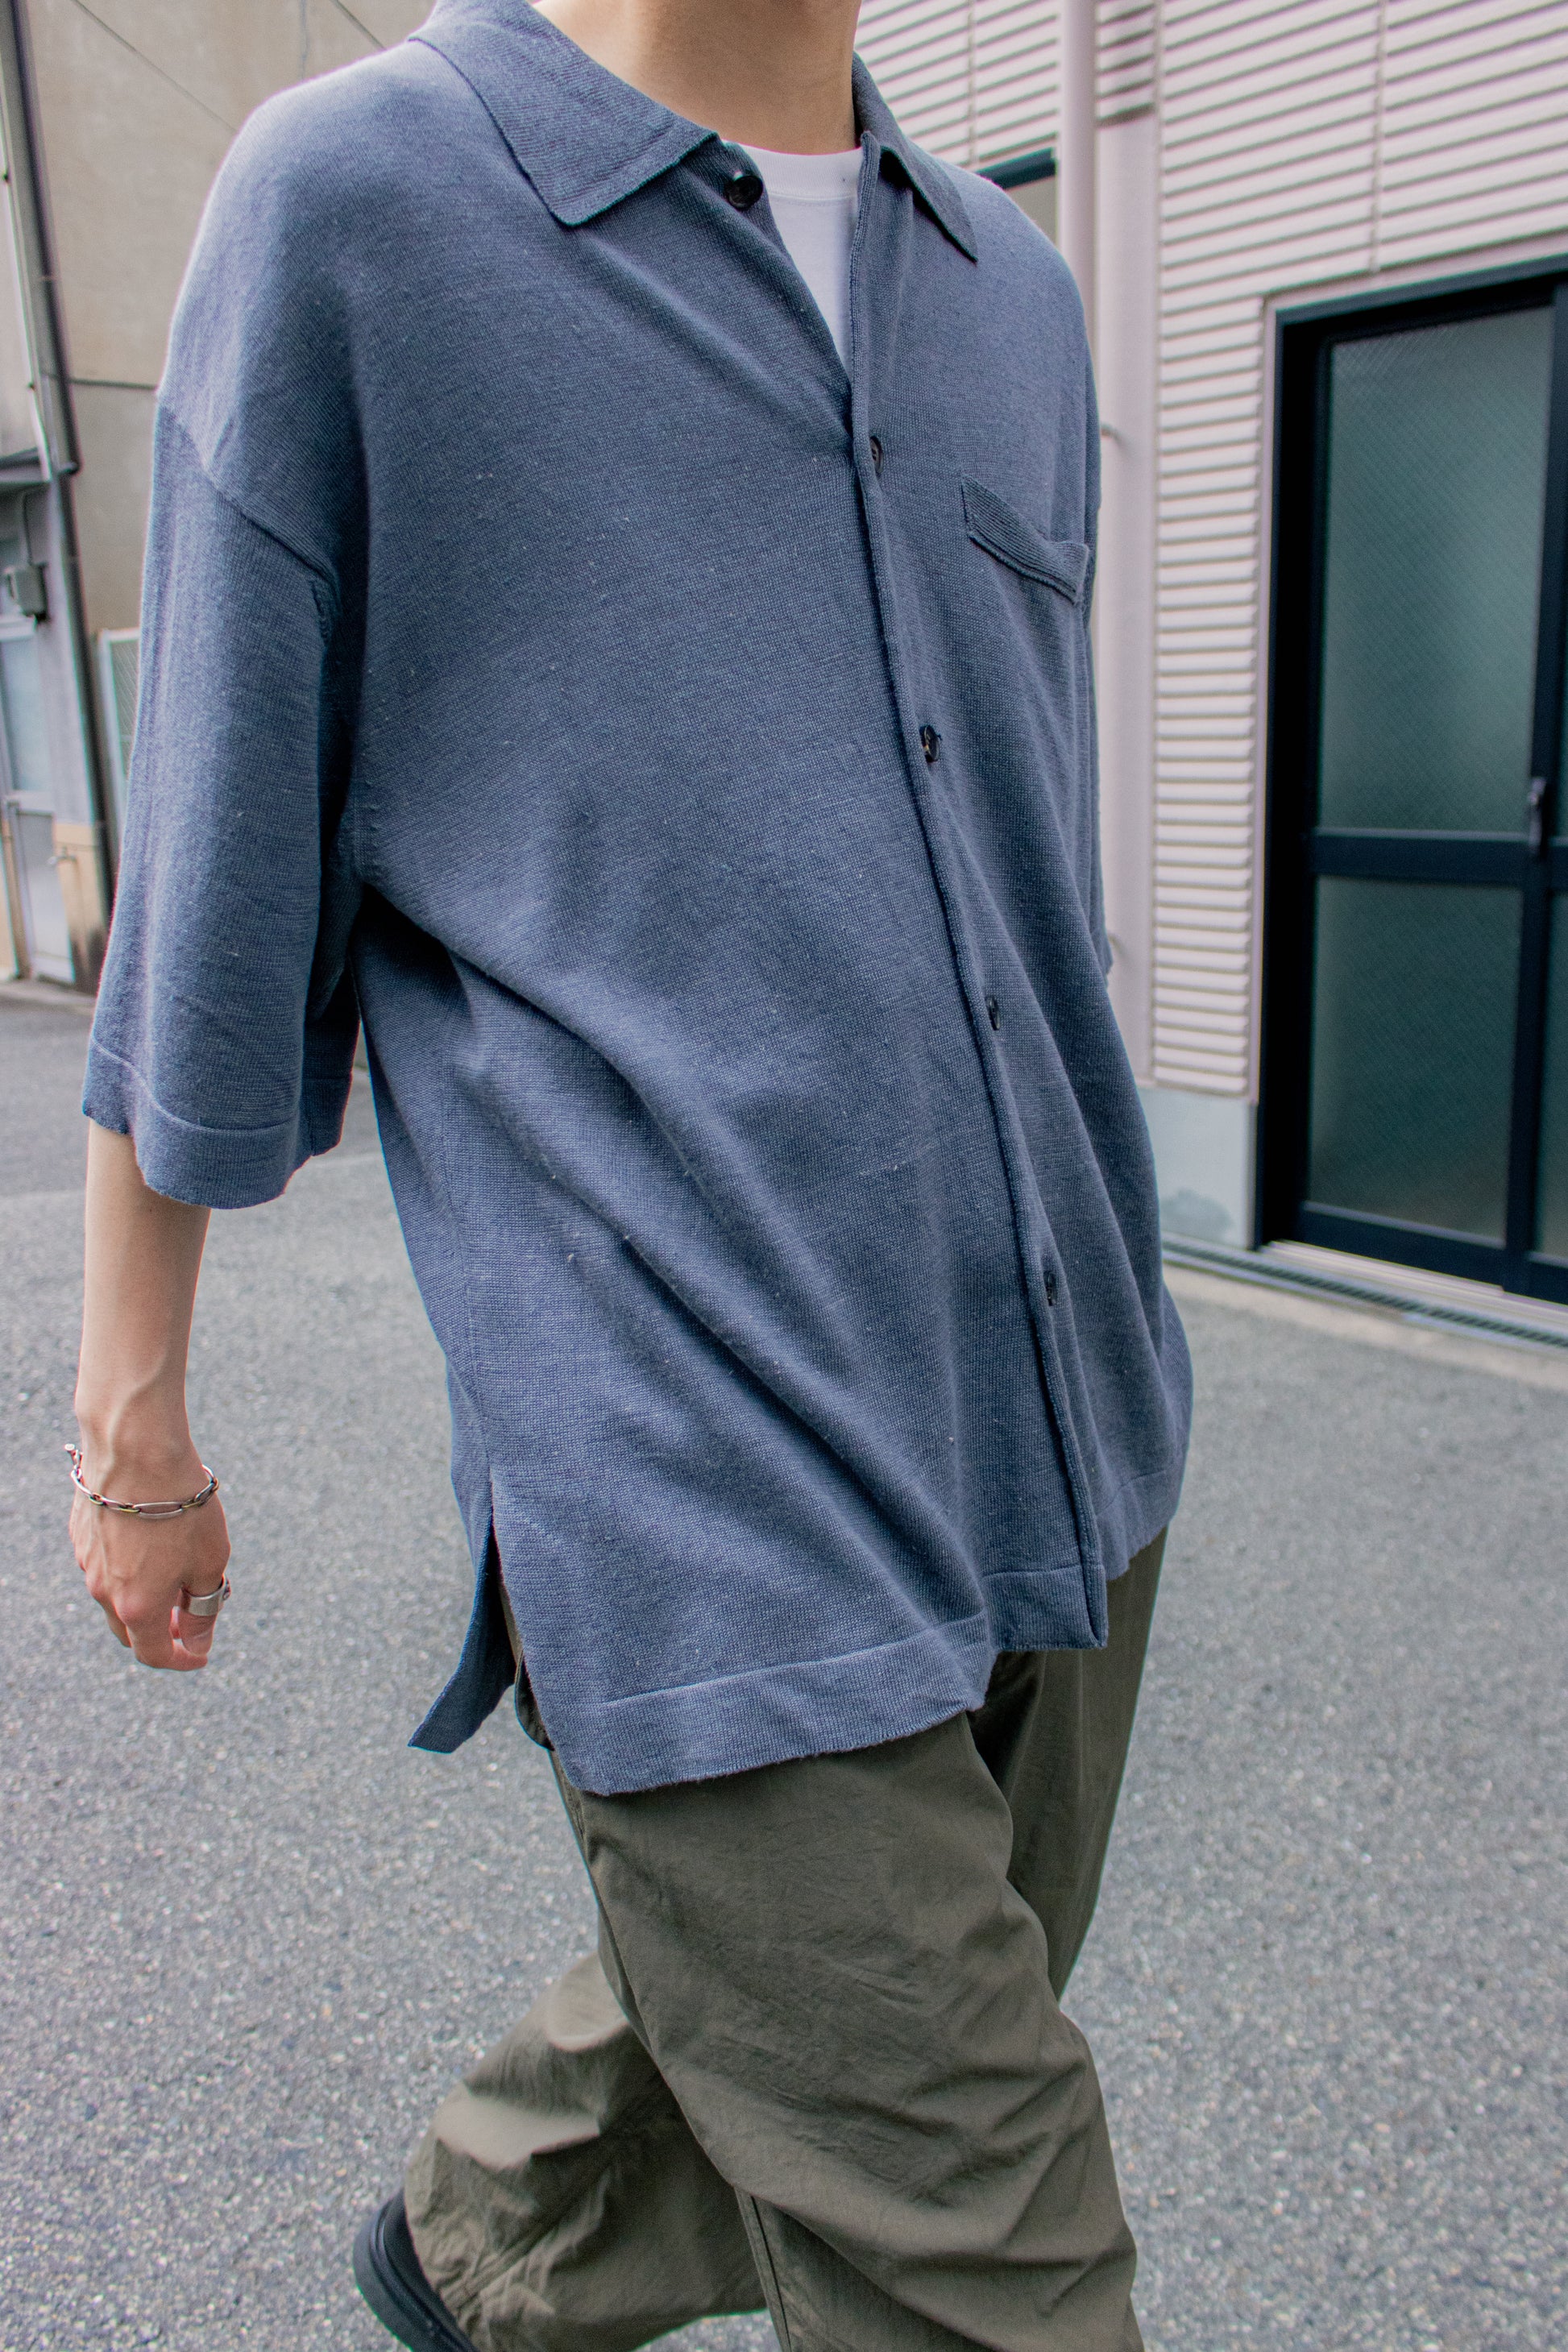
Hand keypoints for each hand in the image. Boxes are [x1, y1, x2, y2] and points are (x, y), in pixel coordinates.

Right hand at [69, 1444, 231, 1670]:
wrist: (137, 1449)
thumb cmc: (181, 1506)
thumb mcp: (210, 1562)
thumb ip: (203, 1608)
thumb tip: (199, 1640)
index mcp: (137, 1607)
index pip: (154, 1655)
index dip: (180, 1659)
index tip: (200, 1653)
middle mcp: (103, 1591)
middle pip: (130, 1630)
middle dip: (160, 1632)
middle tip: (190, 1616)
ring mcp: (86, 1561)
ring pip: (114, 1594)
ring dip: (143, 1595)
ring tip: (177, 1568)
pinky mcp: (81, 1533)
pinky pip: (104, 1562)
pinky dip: (128, 1565)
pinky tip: (151, 1538)